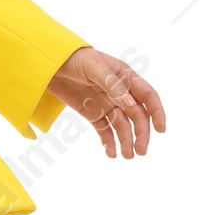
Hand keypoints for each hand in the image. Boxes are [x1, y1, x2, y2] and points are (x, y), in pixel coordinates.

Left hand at [48, 46, 166, 159]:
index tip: (161, 129)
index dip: (157, 112)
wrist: (51, 64)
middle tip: (141, 151)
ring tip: (126, 156)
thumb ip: (113, 86)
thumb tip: (130, 104)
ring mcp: (108, 104)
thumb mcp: (95, 67)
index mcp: (127, 78)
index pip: (148, 96)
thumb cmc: (76, 58)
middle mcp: (121, 93)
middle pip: (137, 116)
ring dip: (127, 141)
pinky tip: (111, 153)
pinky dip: (109, 142)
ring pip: (123, 126)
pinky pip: (105, 130)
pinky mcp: (94, 114)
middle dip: (141, 133)